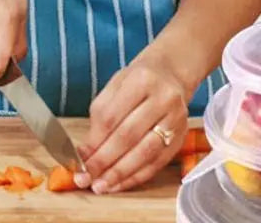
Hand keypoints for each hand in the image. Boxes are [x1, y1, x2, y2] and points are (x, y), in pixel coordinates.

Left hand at [75, 53, 189, 193]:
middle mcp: (162, 99)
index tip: (80, 158)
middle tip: (86, 177)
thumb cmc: (137, 80)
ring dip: (120, 173)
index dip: (95, 140)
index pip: (112, 115)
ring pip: (145, 153)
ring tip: (101, 185)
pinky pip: (156, 163)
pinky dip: (136, 176)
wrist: (170, 74)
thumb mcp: (115, 85)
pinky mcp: (180, 139)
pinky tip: (119, 183)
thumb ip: (100, 114)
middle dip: (104, 160)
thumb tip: (86, 150)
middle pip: (128, 136)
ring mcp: (175, 120)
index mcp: (141, 80)